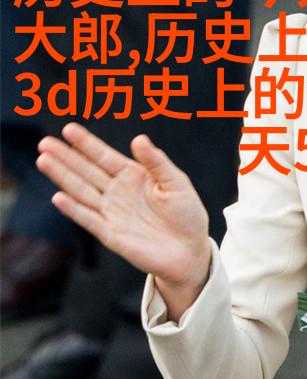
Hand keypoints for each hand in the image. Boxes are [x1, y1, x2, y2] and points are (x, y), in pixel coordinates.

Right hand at [36, 122, 210, 295]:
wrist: (190, 250)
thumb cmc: (187, 214)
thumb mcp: (177, 183)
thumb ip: (156, 162)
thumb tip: (138, 139)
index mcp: (134, 175)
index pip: (105, 156)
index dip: (87, 143)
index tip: (69, 129)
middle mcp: (118, 191)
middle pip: (86, 171)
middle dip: (66, 157)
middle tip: (44, 143)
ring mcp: (111, 212)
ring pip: (82, 191)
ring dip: (63, 177)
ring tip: (44, 160)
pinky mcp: (110, 234)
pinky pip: (89, 219)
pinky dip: (74, 209)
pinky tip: (59, 197)